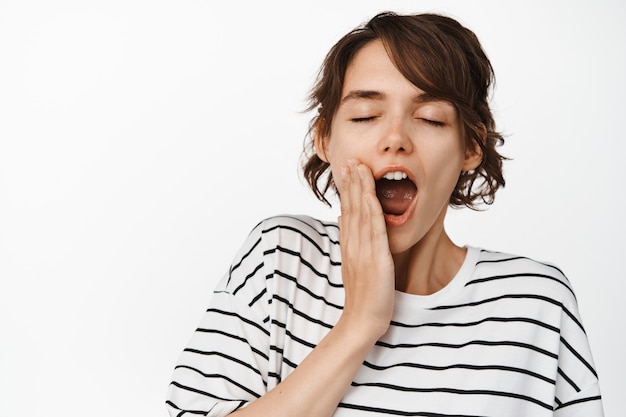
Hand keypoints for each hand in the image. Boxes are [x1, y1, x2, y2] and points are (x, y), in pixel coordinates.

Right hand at [337, 159, 395, 339]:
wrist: (363, 320)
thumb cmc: (363, 294)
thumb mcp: (354, 263)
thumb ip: (350, 241)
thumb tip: (343, 218)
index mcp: (349, 244)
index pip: (347, 210)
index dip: (348, 188)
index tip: (347, 169)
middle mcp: (353, 244)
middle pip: (351, 207)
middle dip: (351, 182)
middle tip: (350, 159)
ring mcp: (363, 250)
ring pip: (361, 213)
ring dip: (360, 189)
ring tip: (359, 168)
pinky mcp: (376, 259)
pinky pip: (374, 231)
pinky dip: (372, 211)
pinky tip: (371, 196)